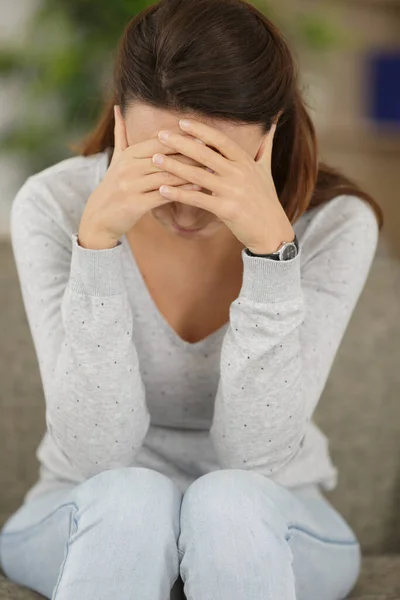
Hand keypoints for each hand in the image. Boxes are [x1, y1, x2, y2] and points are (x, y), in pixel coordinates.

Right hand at [78, 106, 200, 248]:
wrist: (99, 217)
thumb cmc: (113, 186)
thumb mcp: (116, 159)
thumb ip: (121, 134)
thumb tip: (118, 107)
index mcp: (127, 156)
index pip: (158, 143)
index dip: (180, 138)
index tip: (202, 135)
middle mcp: (128, 169)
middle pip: (164, 158)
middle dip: (190, 154)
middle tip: (213, 151)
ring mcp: (131, 186)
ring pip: (166, 176)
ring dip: (190, 173)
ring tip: (210, 169)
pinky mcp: (135, 205)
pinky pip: (163, 196)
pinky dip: (182, 191)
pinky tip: (197, 189)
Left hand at [154, 118, 294, 253]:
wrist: (272, 231)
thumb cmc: (267, 200)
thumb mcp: (267, 169)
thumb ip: (266, 146)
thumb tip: (274, 122)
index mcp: (245, 162)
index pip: (220, 140)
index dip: (200, 130)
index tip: (181, 122)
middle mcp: (239, 173)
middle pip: (205, 153)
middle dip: (180, 143)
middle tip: (160, 135)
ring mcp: (232, 191)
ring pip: (198, 175)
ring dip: (174, 167)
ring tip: (154, 159)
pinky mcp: (226, 209)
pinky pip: (198, 199)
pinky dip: (179, 194)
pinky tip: (162, 191)